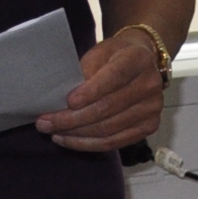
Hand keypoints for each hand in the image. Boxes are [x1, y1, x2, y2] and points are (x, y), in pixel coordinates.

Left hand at [36, 30, 167, 152]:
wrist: (140, 63)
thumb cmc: (113, 58)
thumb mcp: (98, 53)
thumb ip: (83, 72)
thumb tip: (59, 99)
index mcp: (138, 59)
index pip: (115, 76)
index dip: (91, 91)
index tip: (68, 102)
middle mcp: (151, 84)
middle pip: (108, 108)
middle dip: (71, 119)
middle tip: (44, 122)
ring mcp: (153, 107)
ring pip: (108, 129)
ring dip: (75, 134)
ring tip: (53, 131)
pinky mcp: (150, 126)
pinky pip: (114, 142)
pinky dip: (87, 144)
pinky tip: (69, 140)